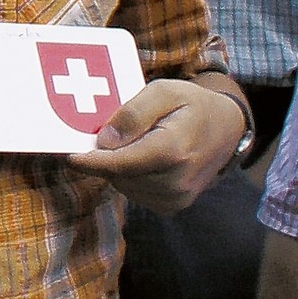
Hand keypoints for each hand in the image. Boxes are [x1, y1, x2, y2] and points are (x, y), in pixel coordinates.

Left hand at [66, 78, 243, 211]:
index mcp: (173, 151)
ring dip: (118, 166)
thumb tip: (105, 140)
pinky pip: (134, 192)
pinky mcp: (172, 206)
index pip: (122, 163)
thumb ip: (133, 113)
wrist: (227, 129)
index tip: (70, 156)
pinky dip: (130, 175)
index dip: (92, 161)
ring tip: (136, 142)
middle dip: (106, 156)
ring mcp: (176, 198)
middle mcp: (176, 182)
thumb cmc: (192, 105)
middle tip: (113, 133)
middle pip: (118, 174)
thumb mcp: (164, 91)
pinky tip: (142, 157)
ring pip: (123, 185)